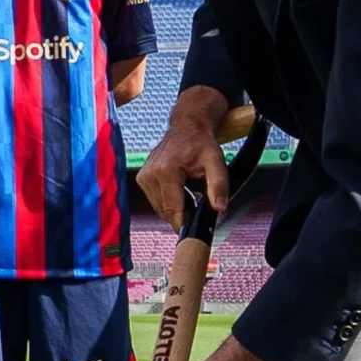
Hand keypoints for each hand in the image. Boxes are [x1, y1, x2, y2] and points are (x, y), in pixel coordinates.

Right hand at [137, 88, 231, 231]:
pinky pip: (155, 200)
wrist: (187, 126)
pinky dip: (168, 201)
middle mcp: (150, 174)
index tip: (191, 234)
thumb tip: (219, 208)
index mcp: (166, 170)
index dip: (182, 223)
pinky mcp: (142, 179)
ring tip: (189, 193)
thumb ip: (219, 185)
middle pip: (165, 211)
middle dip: (182, 214)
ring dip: (175, 208)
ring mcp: (144, 177)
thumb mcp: (216, 162)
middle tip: (198, 204)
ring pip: (159, 208)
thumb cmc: (201, 142)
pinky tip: (180, 190)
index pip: (172, 208)